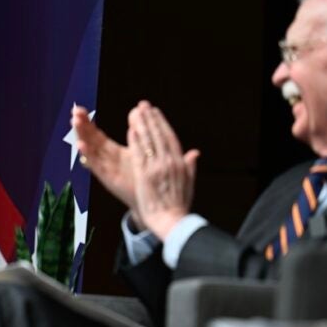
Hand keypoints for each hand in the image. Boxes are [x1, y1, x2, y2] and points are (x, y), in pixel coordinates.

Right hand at [72, 106, 139, 216]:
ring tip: (75, 122)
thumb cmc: (148, 178)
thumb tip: (140, 118)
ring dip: (82, 136)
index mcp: (114, 153)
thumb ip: (142, 136)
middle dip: (82, 126)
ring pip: (90, 149)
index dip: (88, 122)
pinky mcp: (108, 178)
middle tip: (74, 111)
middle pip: (90, 140)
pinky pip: (96, 166)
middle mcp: (106, 160)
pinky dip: (88, 155)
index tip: (79, 109)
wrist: (152, 200)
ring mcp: (106, 169)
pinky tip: (81, 145)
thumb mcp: (144, 153)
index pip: (96, 135)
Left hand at [127, 101, 199, 239]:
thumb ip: (190, 167)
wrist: (172, 221)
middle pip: (159, 136)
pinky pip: (139, 155)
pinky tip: (131, 130)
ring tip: (136, 112)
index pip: (170, 138)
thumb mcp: (189, 184)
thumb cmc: (179, 206)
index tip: (156, 113)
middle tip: (143, 105)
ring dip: (142, 125)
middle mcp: (170, 163)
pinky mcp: (145, 175)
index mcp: (180, 164)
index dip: (162, 124)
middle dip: (151, 119)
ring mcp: (157, 168)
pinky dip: (136, 141)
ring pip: (149, 142)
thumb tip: (195, 153)